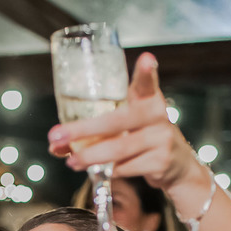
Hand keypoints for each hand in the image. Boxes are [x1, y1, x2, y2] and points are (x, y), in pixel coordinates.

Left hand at [46, 52, 210, 212]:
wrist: (176, 166)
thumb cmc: (141, 138)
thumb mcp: (124, 127)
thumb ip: (95, 130)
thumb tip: (54, 144)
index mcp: (148, 100)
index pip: (147, 83)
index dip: (146, 72)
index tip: (146, 59)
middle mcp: (157, 116)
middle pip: (116, 121)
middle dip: (83, 130)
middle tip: (58, 135)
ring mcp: (161, 139)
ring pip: (119, 147)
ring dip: (91, 156)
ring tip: (71, 161)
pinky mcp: (160, 161)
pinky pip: (126, 167)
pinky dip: (109, 170)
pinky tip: (99, 171)